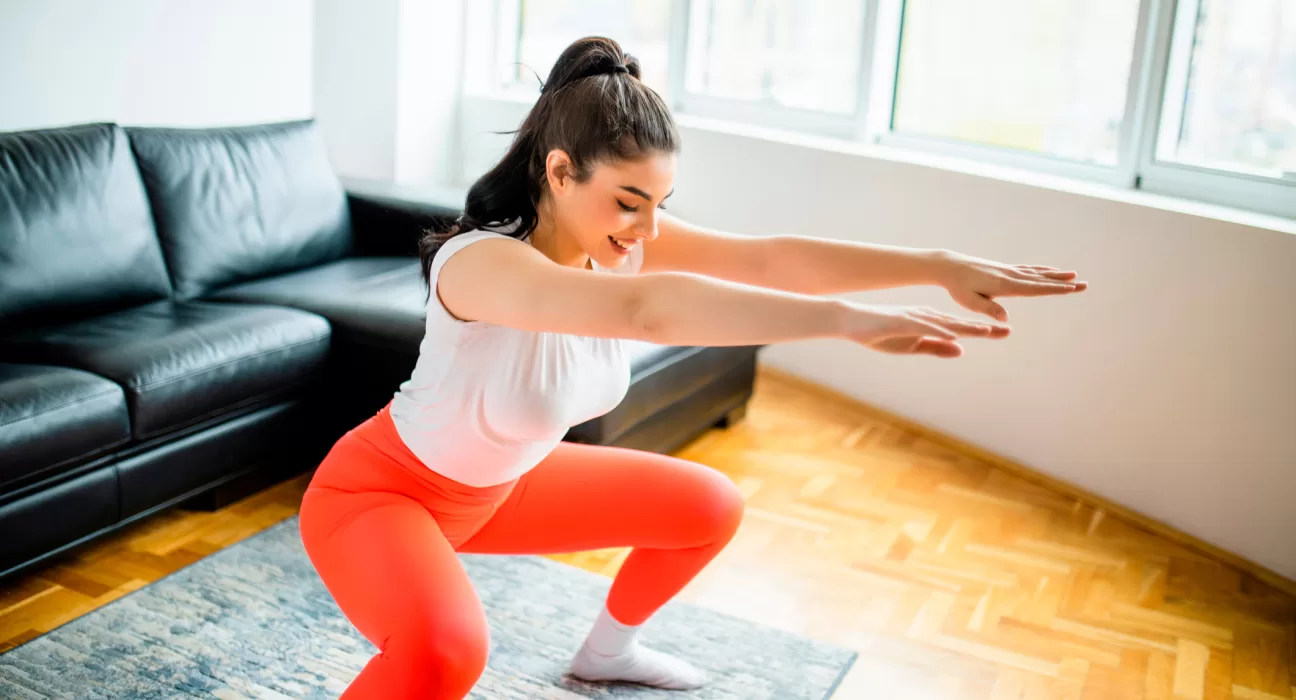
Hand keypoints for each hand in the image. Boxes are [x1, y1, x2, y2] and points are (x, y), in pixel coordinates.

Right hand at [841, 303, 1010, 357]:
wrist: (852, 323)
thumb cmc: (881, 334)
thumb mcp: (912, 346)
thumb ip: (935, 347)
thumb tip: (961, 350)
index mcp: (930, 323)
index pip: (961, 329)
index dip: (983, 330)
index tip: (1004, 332)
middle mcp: (926, 317)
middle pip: (959, 324)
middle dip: (983, 328)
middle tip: (1007, 330)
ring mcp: (914, 318)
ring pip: (944, 324)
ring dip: (965, 327)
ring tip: (986, 331)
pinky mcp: (900, 321)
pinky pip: (923, 327)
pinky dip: (938, 331)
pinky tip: (952, 335)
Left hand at [934, 251, 1086, 321]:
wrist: (950, 266)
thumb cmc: (957, 287)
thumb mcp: (969, 301)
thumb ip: (988, 309)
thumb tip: (1005, 318)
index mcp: (1005, 286)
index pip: (1035, 289)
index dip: (1055, 289)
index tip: (1072, 288)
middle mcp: (1010, 276)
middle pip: (1042, 280)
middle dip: (1063, 283)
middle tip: (1084, 284)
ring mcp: (1009, 271)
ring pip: (1037, 273)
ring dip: (1056, 275)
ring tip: (1074, 275)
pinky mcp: (1005, 269)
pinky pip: (1028, 270)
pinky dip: (1042, 270)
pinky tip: (1049, 270)